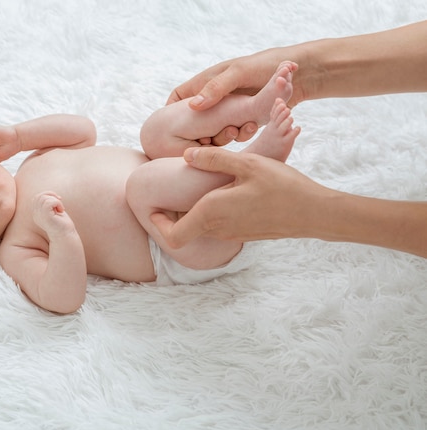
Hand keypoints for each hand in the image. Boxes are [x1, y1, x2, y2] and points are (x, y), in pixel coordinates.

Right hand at [32, 191, 76, 237]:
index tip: (57, 200)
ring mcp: (40, 217)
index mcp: (37, 213)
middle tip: (59, 203)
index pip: (36, 198)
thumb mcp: (54, 210)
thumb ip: (49, 203)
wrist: (66, 236)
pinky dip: (57, 203)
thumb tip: (50, 194)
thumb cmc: (62, 224)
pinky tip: (62, 210)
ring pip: (43, 198)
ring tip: (60, 209)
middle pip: (39, 196)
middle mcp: (36, 215)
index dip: (47, 195)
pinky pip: (49, 202)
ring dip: (55, 200)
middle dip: (51, 195)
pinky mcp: (46, 218)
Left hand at [151, 147, 320, 247]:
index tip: (153, 209)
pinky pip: (217, 226)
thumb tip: (186, 156)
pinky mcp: (244, 232)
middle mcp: (218, 228)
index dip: (157, 225)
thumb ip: (213, 159)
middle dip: (170, 217)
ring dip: (192, 212)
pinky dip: (210, 213)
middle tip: (167, 195)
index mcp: (212, 213)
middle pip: (183, 233)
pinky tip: (221, 191)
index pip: (172, 236)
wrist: (314, 212)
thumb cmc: (281, 186)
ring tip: (195, 187)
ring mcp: (232, 233)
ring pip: (200, 228)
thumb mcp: (247, 164)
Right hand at [166, 50, 304, 144]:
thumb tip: (193, 106)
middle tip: (207, 138)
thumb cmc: (265, 65)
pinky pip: (236, 133)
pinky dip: (243, 133)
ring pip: (216, 130)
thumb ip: (216, 89)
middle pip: (196, 119)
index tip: (173, 130)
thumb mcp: (237, 73)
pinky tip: (254, 126)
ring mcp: (229, 110)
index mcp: (206, 82)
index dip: (171, 113)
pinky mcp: (244, 119)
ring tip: (247, 124)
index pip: (178, 99)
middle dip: (203, 130)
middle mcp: (215, 97)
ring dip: (228, 133)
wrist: (300, 72)